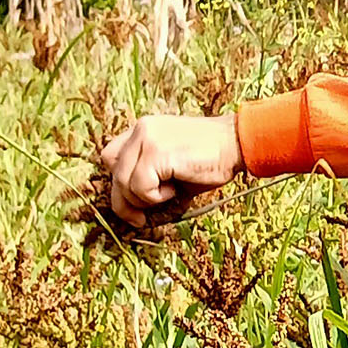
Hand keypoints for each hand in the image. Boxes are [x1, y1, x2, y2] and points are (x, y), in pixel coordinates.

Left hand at [99, 114, 240, 227]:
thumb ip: (150, 176)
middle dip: (124, 201)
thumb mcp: (172, 165)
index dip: (119, 181)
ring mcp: (146, 139)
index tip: (135, 199)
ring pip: (123, 183)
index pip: (110, 156)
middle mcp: (140, 130)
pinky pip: (140, 186)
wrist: (237, 145)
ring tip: (170, 193)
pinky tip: (175, 189)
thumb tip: (132, 211)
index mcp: (144, 129)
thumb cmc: (211, 160)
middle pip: (113, 172)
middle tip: (140, 218)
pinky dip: (155, 197)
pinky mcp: (156, 153)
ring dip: (144, 199)